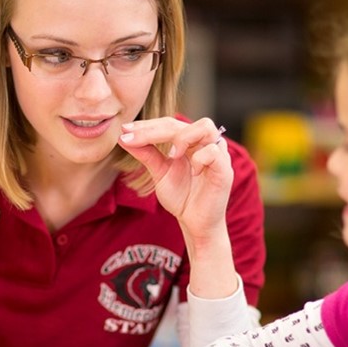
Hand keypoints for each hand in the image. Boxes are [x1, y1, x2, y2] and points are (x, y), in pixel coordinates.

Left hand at [118, 117, 232, 239]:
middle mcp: (204, 143)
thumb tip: (123, 138)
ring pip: (204, 127)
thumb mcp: (159, 173)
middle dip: (154, 130)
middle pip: (181, 123)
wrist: (195, 223)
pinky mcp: (225, 169)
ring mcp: (217, 154)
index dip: (147, 125)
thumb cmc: (181, 197)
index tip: (125, 130)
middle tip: (133, 138)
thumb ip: (146, 154)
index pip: (168, 124)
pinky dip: (200, 158)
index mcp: (189, 142)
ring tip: (170, 154)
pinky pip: (214, 151)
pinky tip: (193, 172)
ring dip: (183, 138)